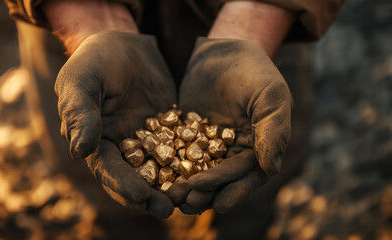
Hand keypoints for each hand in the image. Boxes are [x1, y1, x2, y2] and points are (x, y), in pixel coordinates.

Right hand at [55, 31, 175, 217]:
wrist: (126, 45)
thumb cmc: (96, 60)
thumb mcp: (82, 81)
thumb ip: (79, 113)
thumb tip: (79, 151)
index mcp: (96, 142)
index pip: (107, 169)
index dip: (121, 184)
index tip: (139, 197)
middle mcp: (122, 148)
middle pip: (134, 178)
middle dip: (149, 195)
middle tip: (166, 209)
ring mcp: (147, 141)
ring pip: (160, 169)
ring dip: (172, 187)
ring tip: (189, 201)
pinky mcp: (169, 131)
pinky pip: (181, 149)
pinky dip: (191, 163)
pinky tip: (206, 173)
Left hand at [176, 37, 292, 213]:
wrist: (223, 51)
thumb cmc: (254, 71)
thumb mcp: (270, 95)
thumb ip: (274, 129)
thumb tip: (271, 168)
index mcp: (257, 148)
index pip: (246, 175)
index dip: (232, 189)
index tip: (218, 203)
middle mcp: (233, 152)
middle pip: (220, 179)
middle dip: (206, 193)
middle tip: (188, 204)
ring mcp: (209, 145)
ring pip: (198, 171)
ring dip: (186, 186)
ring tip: (172, 198)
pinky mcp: (187, 136)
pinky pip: (177, 154)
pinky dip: (169, 167)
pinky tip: (157, 177)